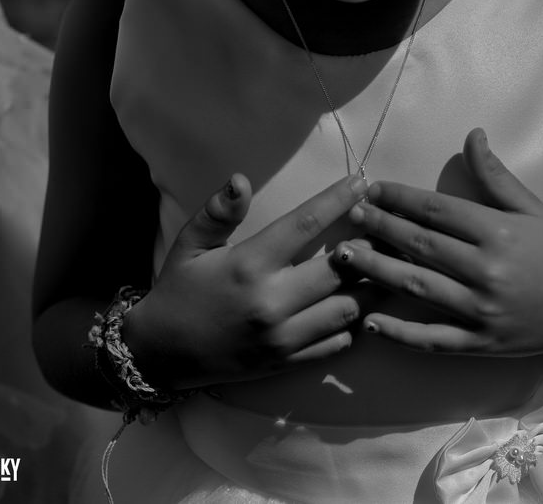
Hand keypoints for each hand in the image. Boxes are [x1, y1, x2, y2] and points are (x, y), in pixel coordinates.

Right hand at [123, 173, 369, 389]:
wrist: (161, 354)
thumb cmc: (179, 291)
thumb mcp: (189, 245)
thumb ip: (218, 212)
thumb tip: (241, 179)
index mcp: (249, 265)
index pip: (305, 224)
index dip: (338, 201)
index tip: (361, 183)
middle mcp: (271, 302)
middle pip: (340, 269)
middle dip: (367, 246)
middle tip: (382, 230)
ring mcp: (282, 337)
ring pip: (348, 309)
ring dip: (367, 287)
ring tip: (379, 266)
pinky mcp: (287, 363)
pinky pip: (337, 343)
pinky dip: (352, 324)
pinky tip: (356, 305)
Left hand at [333, 129, 542, 355]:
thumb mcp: (532, 209)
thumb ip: (496, 176)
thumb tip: (472, 134)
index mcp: (499, 232)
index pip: (437, 210)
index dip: (400, 198)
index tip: (371, 189)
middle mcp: (488, 270)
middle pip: (421, 244)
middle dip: (380, 228)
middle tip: (349, 216)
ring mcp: (483, 310)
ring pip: (418, 288)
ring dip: (377, 270)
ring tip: (345, 256)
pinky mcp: (482, 343)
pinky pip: (434, 340)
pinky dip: (401, 333)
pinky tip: (371, 321)